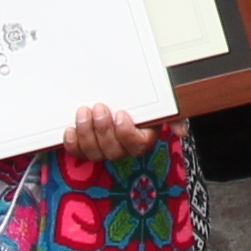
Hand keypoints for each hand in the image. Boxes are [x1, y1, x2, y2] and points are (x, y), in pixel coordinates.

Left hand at [56, 102, 171, 167]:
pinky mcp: (86, 148)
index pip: (137, 145)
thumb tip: (181, 131)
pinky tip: (70, 129)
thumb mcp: (159, 105)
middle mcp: (123, 149)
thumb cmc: (140, 103)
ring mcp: (103, 150)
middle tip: (99, 108)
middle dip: (104, 130)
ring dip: (87, 134)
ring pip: (95, 153)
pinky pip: (78, 153)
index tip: (120, 114)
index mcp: (142, 139)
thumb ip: (172, 116)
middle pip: (113, 151)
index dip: (126, 133)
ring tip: (83, 112)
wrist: (117, 97)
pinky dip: (72, 143)